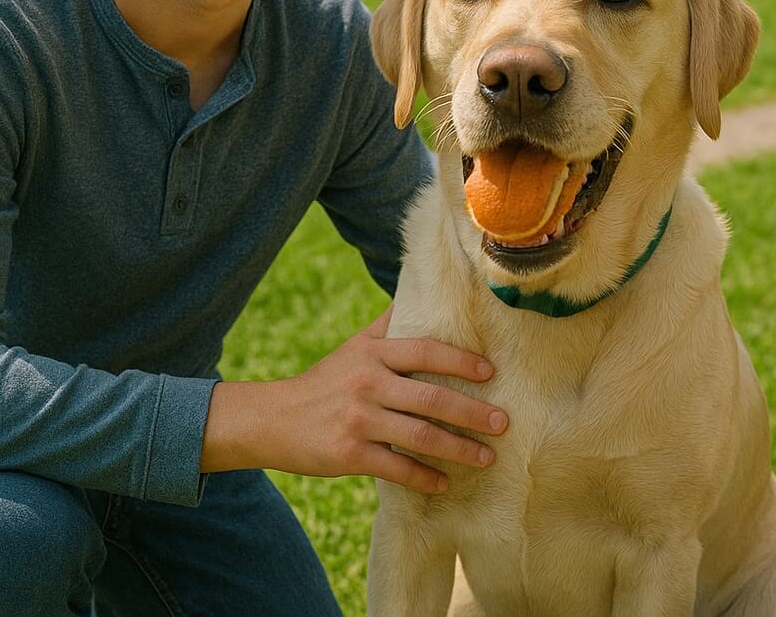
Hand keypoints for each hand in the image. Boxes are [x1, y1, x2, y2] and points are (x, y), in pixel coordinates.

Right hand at [205, 308, 507, 493]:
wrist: (272, 419)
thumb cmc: (325, 381)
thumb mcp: (355, 346)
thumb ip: (389, 325)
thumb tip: (422, 291)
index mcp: (373, 354)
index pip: (426, 351)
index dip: (460, 360)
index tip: (490, 372)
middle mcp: (368, 383)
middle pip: (432, 398)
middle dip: (473, 412)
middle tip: (503, 423)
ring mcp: (359, 420)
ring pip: (421, 436)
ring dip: (459, 449)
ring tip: (487, 457)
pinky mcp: (349, 454)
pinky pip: (397, 468)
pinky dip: (425, 478)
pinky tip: (445, 483)